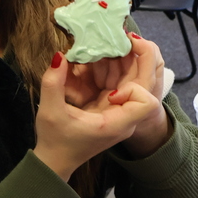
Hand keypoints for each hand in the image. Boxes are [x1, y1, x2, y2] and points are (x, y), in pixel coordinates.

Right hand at [34, 52, 161, 180]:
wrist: (56, 159)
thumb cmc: (55, 141)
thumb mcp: (50, 112)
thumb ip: (53, 83)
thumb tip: (60, 56)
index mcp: (117, 124)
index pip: (147, 103)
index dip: (134, 89)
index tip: (110, 90)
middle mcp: (125, 117)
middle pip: (145, 81)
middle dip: (136, 57)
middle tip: (121, 37)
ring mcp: (121, 110)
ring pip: (134, 76)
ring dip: (122, 58)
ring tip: (107, 43)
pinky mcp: (112, 105)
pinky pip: (121, 80)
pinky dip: (112, 65)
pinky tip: (98, 57)